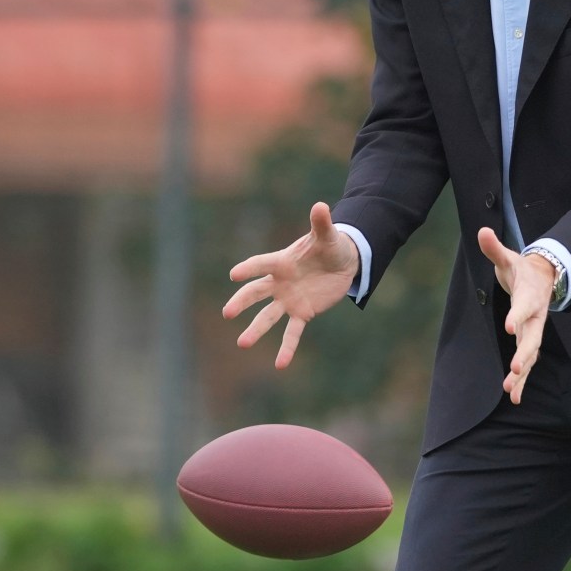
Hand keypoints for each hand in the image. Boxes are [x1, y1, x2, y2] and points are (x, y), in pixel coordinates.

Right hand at [224, 202, 361, 368]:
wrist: (342, 263)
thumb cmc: (330, 246)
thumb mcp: (328, 236)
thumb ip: (321, 224)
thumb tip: (320, 206)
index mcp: (282, 262)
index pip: (261, 264)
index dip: (249, 269)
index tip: (234, 275)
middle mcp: (279, 283)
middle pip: (255, 293)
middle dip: (242, 303)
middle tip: (227, 313)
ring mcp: (288, 300)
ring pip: (267, 317)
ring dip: (255, 330)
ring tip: (242, 343)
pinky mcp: (302, 313)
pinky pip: (292, 332)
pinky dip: (287, 348)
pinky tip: (280, 365)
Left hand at [477, 227, 555, 403]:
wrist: (545, 278)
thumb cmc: (522, 269)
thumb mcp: (508, 258)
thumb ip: (495, 248)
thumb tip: (481, 230)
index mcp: (529, 296)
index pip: (523, 307)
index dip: (517, 317)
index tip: (509, 328)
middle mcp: (535, 317)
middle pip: (532, 338)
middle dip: (524, 355)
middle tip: (515, 370)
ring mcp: (534, 331)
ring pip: (531, 355)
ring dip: (522, 374)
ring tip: (511, 392)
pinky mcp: (530, 341)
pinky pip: (528, 362)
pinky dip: (521, 380)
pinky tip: (513, 397)